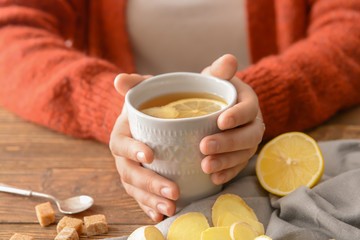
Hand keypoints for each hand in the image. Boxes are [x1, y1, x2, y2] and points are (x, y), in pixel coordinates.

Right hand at [109, 74, 179, 221]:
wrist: (153, 118)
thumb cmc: (151, 105)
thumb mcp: (147, 90)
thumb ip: (137, 83)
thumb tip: (119, 78)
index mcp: (122, 132)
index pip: (121, 143)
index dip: (132, 149)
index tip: (150, 154)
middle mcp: (123, 155)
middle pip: (130, 172)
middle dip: (150, 183)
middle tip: (173, 191)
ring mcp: (131, 170)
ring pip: (136, 189)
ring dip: (152, 200)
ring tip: (172, 207)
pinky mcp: (140, 182)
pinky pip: (141, 197)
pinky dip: (149, 206)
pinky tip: (162, 215)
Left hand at [200, 54, 264, 184]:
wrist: (218, 106)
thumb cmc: (215, 89)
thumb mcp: (217, 76)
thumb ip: (221, 69)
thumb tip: (229, 60)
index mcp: (248, 102)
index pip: (248, 109)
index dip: (237, 116)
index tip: (220, 121)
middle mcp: (253, 123)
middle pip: (248, 136)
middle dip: (228, 143)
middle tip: (204, 146)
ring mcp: (248, 142)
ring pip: (244, 154)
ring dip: (226, 162)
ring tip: (206, 167)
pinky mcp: (241, 156)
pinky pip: (238, 167)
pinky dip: (227, 173)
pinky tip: (213, 179)